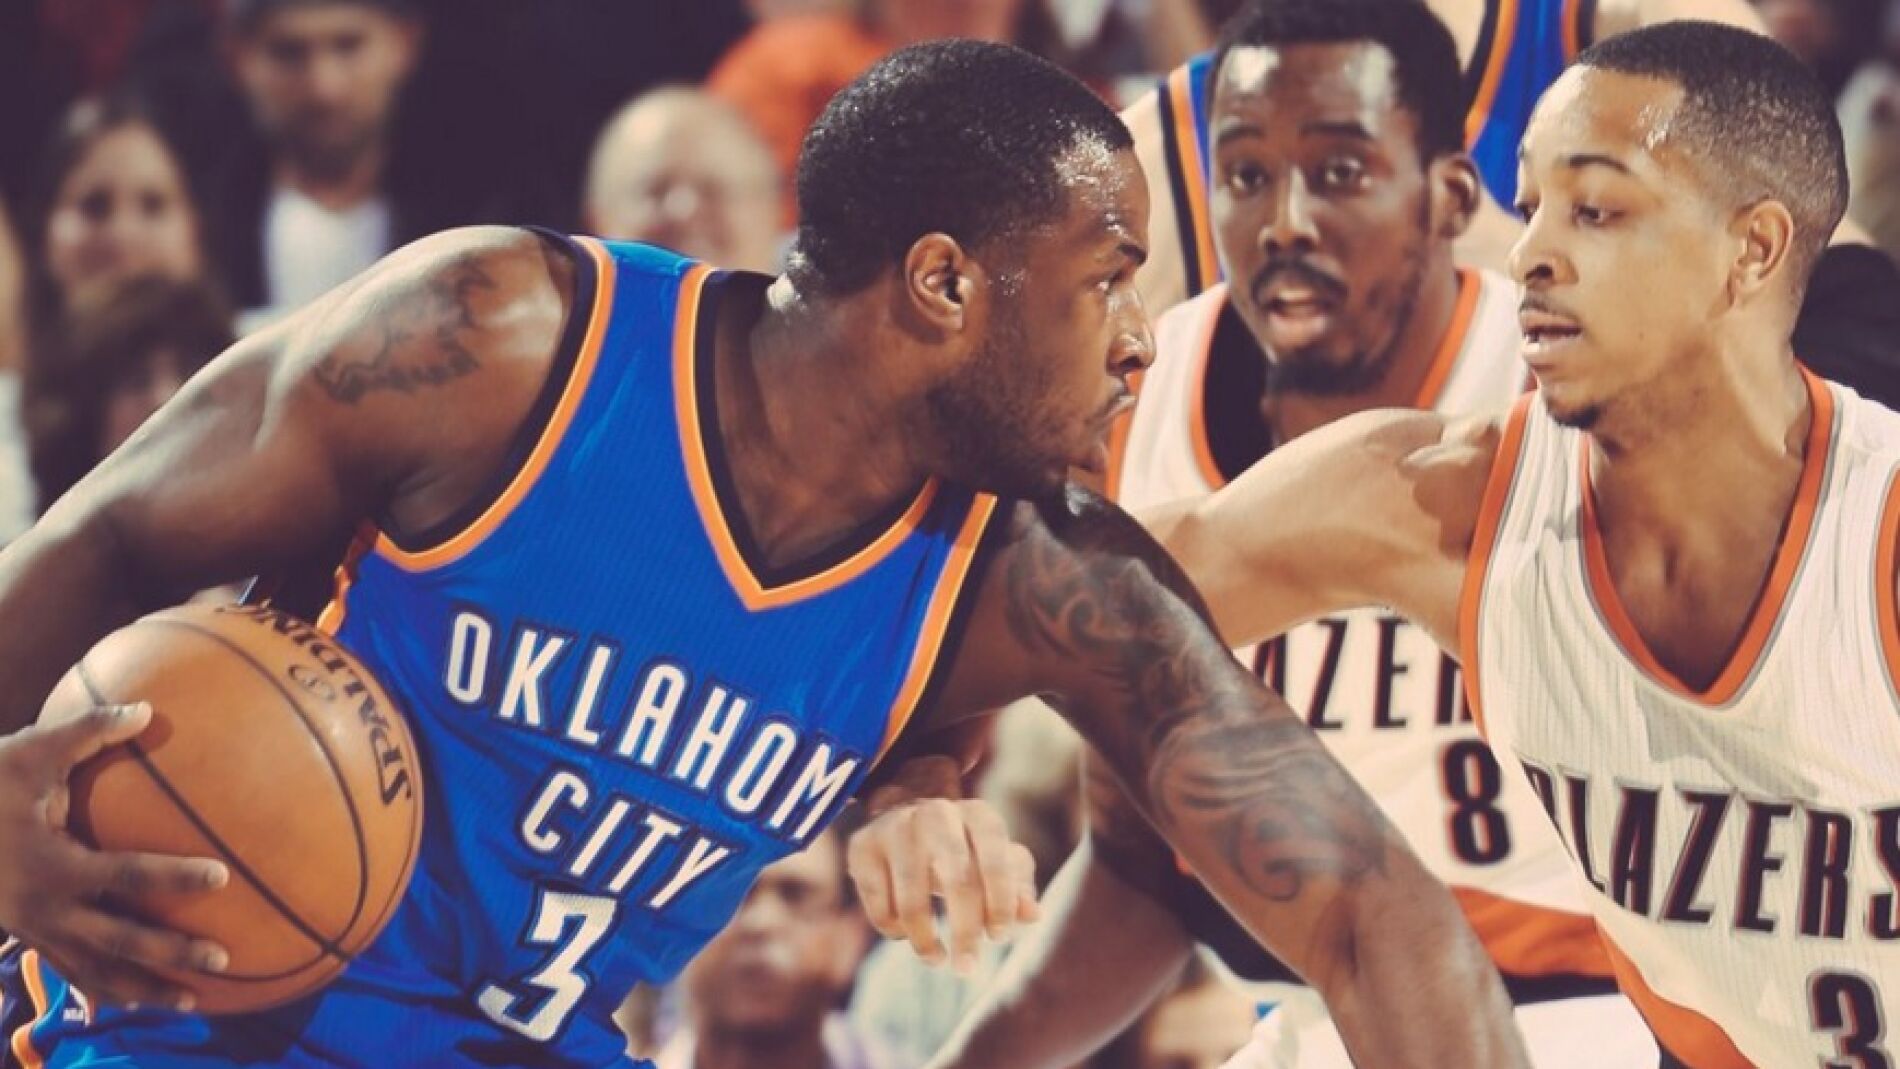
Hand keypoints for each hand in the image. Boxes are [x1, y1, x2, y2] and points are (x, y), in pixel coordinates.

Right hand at [0, 703, 229, 1009]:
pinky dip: (106, 988)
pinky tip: (136, 1001)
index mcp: (51, 865)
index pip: (124, 874)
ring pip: (95, 971)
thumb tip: (146, 711)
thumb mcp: (28, 753)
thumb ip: (87, 732)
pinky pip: (72, 971)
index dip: (172, 876)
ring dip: (144, 988)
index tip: (221, 876)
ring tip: (194, 1002)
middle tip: (222, 957)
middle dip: (169, 954)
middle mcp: (45, 908)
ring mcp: (35, 930)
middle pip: (118, 941)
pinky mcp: (28, 937)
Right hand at [848, 756, 1038, 972]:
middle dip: (965, 932)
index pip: (996, 859)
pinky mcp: (862, 846)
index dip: (1001, 903)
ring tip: (937, 960)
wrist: (907, 818)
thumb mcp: (996, 861)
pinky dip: (894, 930)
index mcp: (978, 814)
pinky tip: (906, 934)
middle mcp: (936, 812)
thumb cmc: (965, 850)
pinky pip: (879, 905)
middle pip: (956, 879)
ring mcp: (894, 826)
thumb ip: (1018, 887)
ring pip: (911, 900)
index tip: (999, 937)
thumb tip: (1032, 916)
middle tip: (968, 969)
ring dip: (926, 941)